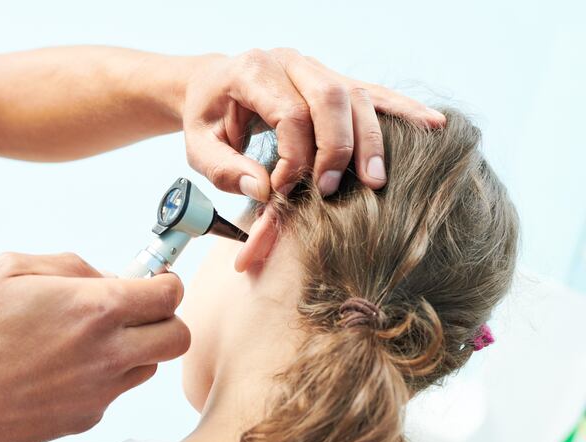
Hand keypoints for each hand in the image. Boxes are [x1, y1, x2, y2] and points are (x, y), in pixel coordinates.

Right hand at [0, 252, 189, 441]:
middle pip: (178, 337)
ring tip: (95, 337)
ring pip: (150, 366)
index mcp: (95, 308)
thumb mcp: (11, 269)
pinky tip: (65, 367)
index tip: (155, 278)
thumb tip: (107, 275)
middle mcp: (108, 353)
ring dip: (137, 347)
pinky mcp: (86, 418)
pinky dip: (105, 375)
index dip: (166, 281)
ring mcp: (100, 391)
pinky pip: (115, 390)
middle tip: (137, 308)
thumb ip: (70, 265)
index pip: (169, 294)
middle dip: (165, 317)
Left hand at [182, 47, 445, 199]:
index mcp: (250, 71)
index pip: (288, 113)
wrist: (213, 86)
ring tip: (376, 180)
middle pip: (329, 97)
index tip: (282, 190)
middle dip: (336, 148)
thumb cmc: (208, 119)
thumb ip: (225, 170)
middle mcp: (289, 61)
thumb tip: (263, 190)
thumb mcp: (199, 148)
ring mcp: (315, 67)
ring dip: (369, 140)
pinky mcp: (335, 80)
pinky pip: (373, 93)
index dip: (292, 157)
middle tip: (330, 190)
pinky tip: (432, 123)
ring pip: (356, 96)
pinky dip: (402, 110)